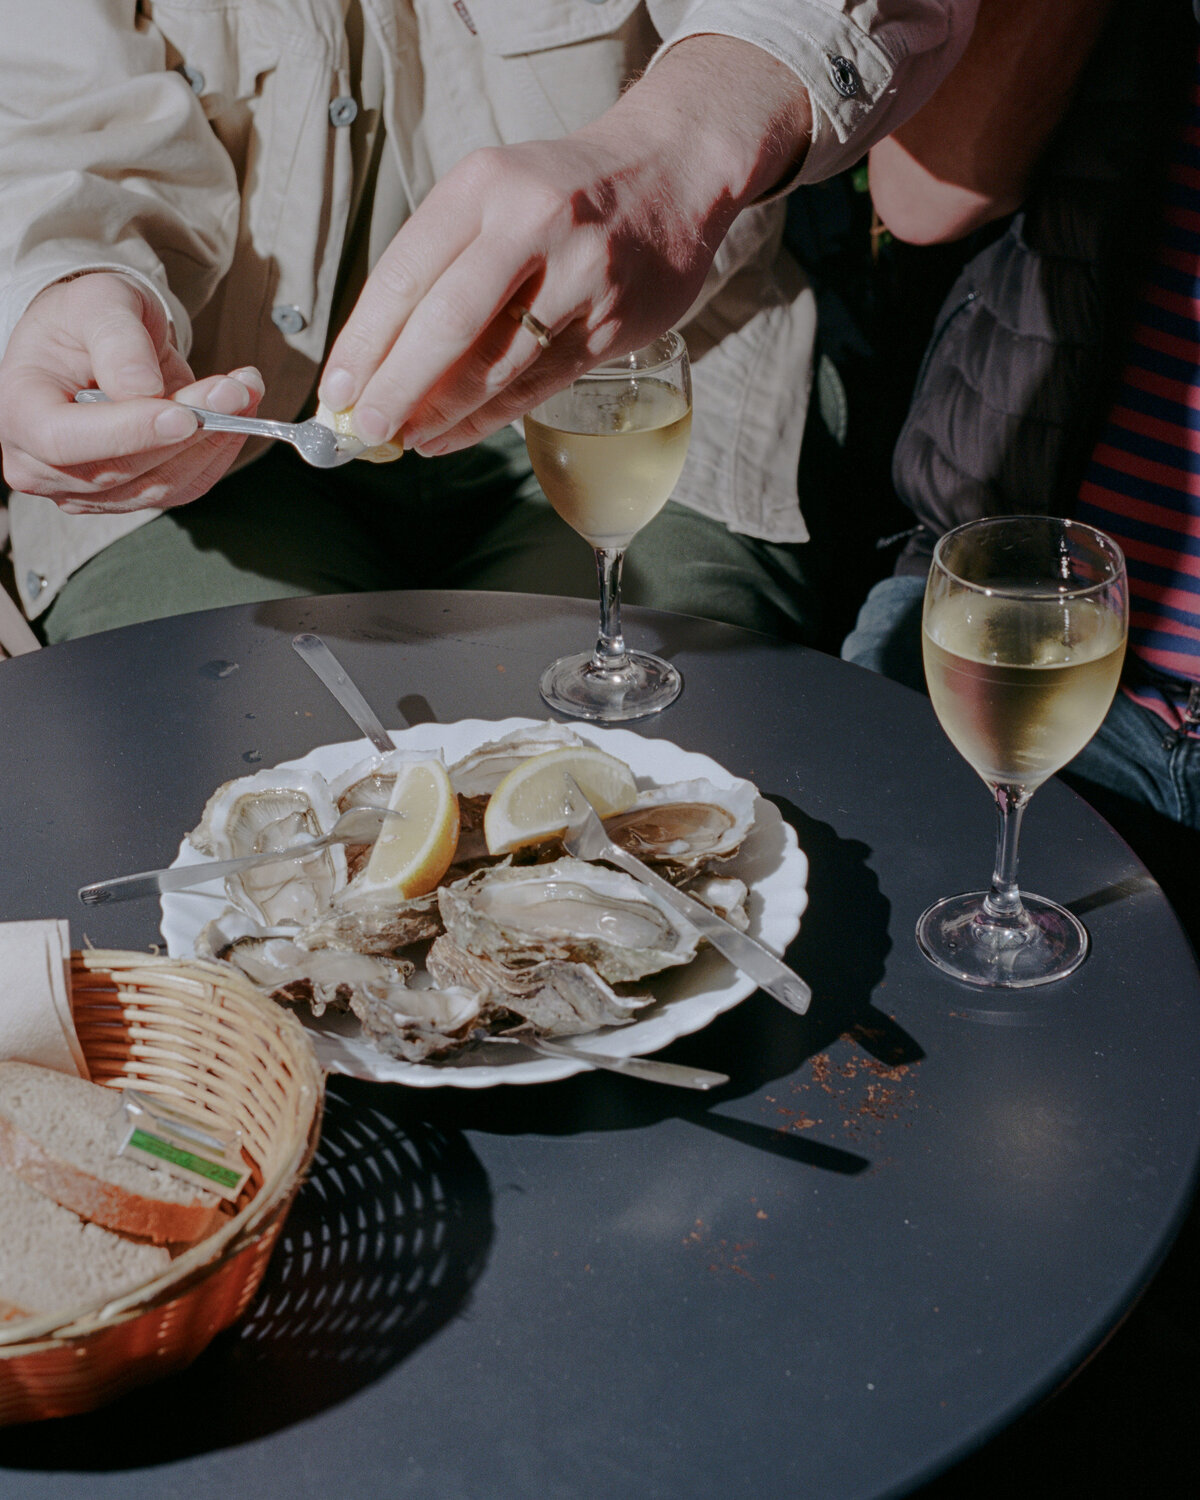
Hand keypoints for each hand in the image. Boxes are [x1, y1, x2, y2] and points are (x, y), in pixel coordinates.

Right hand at [0, 271, 263, 513]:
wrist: (95, 343)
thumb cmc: (84, 320)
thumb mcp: (97, 303)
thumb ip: (117, 341)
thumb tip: (141, 388)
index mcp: (20, 413)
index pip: (66, 440)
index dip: (128, 432)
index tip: (184, 414)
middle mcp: (42, 465)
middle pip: (123, 468)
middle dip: (189, 429)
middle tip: (237, 387)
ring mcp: (84, 491)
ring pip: (160, 485)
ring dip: (214, 441)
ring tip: (244, 390)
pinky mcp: (129, 497)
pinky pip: (182, 488)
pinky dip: (217, 453)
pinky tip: (238, 415)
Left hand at [318, 36, 811, 456]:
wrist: (673, 173)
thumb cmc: (563, 194)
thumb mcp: (494, 193)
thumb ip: (442, 262)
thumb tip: (378, 356)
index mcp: (483, 186)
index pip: (405, 275)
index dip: (364, 342)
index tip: (336, 389)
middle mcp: (530, 225)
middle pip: (445, 325)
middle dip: (396, 387)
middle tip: (363, 430)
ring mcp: (578, 276)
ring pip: (494, 363)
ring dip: (442, 412)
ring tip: (407, 439)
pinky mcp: (611, 323)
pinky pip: (538, 384)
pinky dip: (489, 418)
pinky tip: (454, 435)